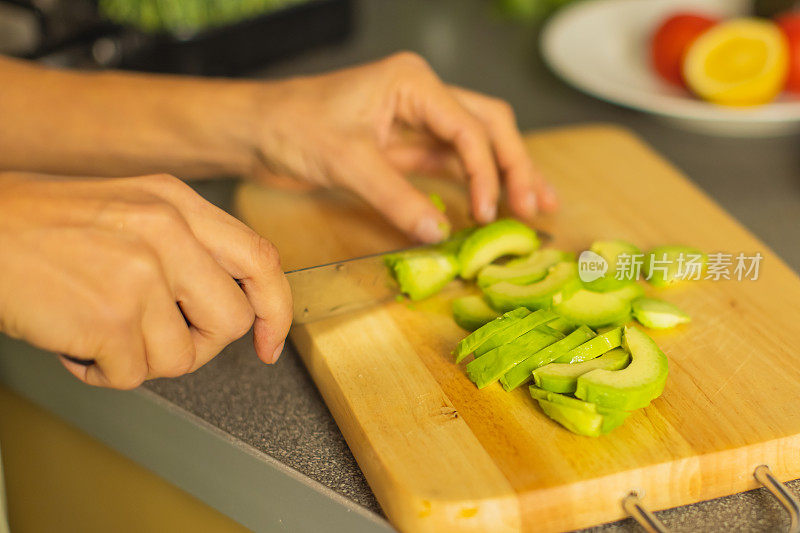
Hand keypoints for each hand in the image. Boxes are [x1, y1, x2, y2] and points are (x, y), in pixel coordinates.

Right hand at [0, 173, 291, 388]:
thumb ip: (186, 247)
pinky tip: (74, 340)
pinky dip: (100, 371)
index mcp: (176, 202)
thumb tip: (233, 304)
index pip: (260, 259)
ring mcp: (140, 274)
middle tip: (154, 335)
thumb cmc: (41, 224)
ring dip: (139, 358)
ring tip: (100, 328)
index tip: (268, 341)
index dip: (274, 309)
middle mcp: (166, 231)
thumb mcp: (130, 208)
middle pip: (230, 321)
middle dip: (197, 345)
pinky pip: (131, 375)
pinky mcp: (109, 317)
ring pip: (181, 358)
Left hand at [250, 52, 556, 242]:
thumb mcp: (345, 161)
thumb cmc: (292, 126)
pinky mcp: (406, 148)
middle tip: (538, 204)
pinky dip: (475, 185)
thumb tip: (438, 232)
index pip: (468, 127)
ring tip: (538, 204)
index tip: (492, 212)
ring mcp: (417, 123)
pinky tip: (495, 205)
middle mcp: (423, 97)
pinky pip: (451, 165)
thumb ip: (394, 196)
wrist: (257, 131)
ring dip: (506, 174)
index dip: (487, 171)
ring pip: (477, 146)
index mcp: (413, 83)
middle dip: (516, 165)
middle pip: (488, 127)